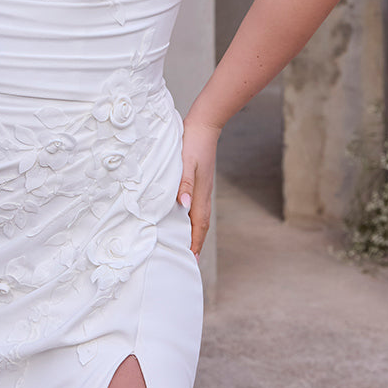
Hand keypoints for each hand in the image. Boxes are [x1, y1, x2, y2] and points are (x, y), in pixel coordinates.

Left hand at [176, 115, 219, 257]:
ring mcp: (203, 188)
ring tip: (190, 246)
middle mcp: (203, 194)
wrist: (204, 126)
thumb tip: (183, 204)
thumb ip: (184, 183)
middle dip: (196, 243)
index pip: (198, 225)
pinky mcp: (200, 182)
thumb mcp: (186, 162)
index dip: (194, 243)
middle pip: (201, 225)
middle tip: (190, 261)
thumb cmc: (192, 143)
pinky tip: (187, 218)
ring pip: (200, 217)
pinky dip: (193, 219)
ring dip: (195, 233)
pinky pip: (198, 207)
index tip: (191, 259)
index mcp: (200, 193)